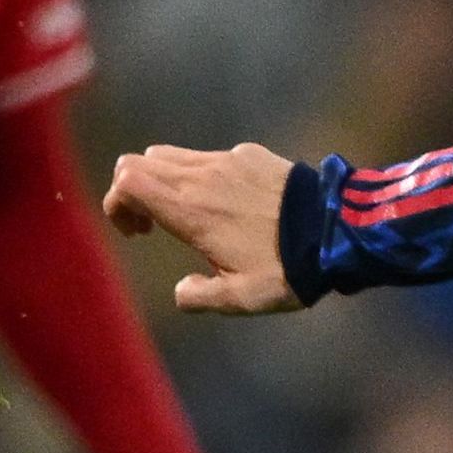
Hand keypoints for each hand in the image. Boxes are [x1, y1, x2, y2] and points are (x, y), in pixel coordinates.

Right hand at [103, 143, 303, 313]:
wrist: (336, 231)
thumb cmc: (286, 269)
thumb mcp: (240, 298)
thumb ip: (200, 296)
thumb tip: (181, 291)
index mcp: (189, 210)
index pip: (127, 183)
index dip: (116, 205)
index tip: (137, 233)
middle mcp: (200, 176)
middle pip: (138, 162)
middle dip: (132, 190)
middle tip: (152, 224)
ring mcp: (226, 160)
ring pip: (171, 154)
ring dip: (163, 180)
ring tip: (187, 212)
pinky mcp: (250, 154)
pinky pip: (209, 156)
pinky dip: (199, 173)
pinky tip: (228, 202)